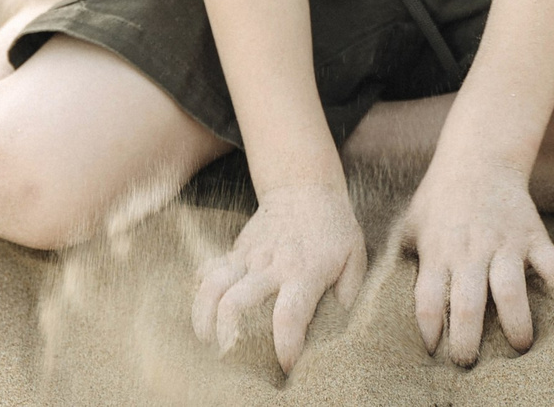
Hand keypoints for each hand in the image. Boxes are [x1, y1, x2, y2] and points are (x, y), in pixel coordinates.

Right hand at [191, 183, 367, 373]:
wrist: (304, 187)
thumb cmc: (334, 228)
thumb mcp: (354, 257)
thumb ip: (348, 294)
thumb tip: (339, 328)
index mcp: (303, 271)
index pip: (288, 315)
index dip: (284, 346)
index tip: (286, 366)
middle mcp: (270, 265)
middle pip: (237, 304)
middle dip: (231, 339)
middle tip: (236, 361)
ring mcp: (247, 257)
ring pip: (213, 288)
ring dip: (206, 319)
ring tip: (209, 344)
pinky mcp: (233, 252)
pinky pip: (207, 274)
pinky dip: (200, 297)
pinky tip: (203, 317)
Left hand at [401, 154, 553, 364]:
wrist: (477, 159)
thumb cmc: (439, 198)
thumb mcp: (411, 225)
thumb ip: (404, 261)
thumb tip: (384, 298)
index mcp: (437, 252)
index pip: (427, 300)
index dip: (429, 330)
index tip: (433, 350)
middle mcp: (469, 252)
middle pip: (466, 305)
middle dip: (467, 340)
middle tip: (468, 361)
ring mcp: (503, 243)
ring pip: (509, 290)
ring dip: (515, 324)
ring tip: (518, 346)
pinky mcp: (532, 235)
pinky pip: (551, 264)